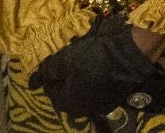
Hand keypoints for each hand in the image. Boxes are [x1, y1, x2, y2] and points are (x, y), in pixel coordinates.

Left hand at [30, 16, 164, 119]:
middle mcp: (84, 109)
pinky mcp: (112, 100)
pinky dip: (90, 87)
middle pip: (67, 99)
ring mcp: (100, 106)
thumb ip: (49, 70)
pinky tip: (93, 74)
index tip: (51, 67)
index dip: (49, 80)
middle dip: (63, 85)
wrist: (131, 55)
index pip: (52, 94)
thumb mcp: (67, 58)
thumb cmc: (95, 56)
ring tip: (79, 70)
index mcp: (70, 100)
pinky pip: (94, 96)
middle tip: (64, 69)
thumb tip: (33, 81)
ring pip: (81, 99)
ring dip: (77, 87)